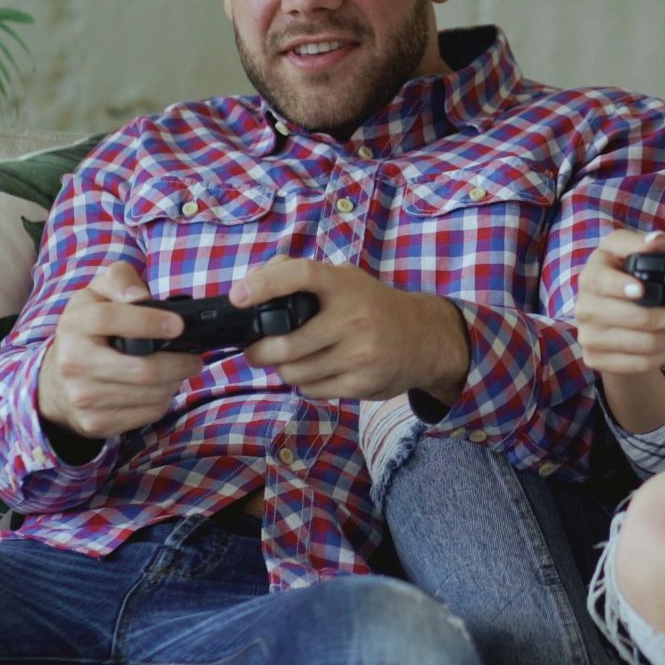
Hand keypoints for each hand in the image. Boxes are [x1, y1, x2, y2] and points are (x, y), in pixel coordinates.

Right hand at [37, 262, 208, 441]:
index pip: (110, 319)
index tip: (178, 325)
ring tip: (177, 371)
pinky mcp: (95, 422)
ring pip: (150, 395)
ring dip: (174, 382)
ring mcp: (83, 397)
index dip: (148, 322)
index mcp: (74, 324)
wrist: (56, 382)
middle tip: (194, 358)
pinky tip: (159, 389)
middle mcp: (73, 362)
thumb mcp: (97, 293)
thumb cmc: (88, 330)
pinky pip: (146, 414)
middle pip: (141, 369)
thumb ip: (120, 280)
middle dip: (178, 364)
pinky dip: (162, 401)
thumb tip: (140, 297)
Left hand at [234, 257, 469, 402]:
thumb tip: (253, 280)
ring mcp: (359, 355)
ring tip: (289, 360)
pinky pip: (313, 390)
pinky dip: (305, 384)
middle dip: (259, 352)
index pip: (301, 275)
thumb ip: (301, 274)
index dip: (265, 284)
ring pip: (295, 373)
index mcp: (344, 285)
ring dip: (282, 370)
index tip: (238, 296)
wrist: (425, 339)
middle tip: (253, 350)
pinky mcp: (362, 385)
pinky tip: (317, 371)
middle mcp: (353, 319)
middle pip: (285, 345)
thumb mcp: (345, 280)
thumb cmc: (373, 306)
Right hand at [572, 230, 664, 374]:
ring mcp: (588, 337)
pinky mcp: (596, 360)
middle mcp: (584, 308)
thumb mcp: (623, 253)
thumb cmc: (620, 278)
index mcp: (591, 277)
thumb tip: (656, 240)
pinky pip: (640, 363)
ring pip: (645, 343)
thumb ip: (637, 243)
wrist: (604, 319)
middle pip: (639, 318)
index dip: (623, 286)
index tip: (642, 289)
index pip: (603, 282)